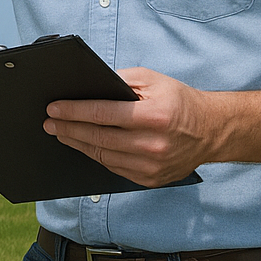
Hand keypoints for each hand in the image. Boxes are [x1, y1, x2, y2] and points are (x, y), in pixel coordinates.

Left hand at [43, 67, 219, 186]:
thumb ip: (120, 80)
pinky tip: (84, 146)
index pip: (103, 114)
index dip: (74, 111)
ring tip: (61, 134)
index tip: (53, 108)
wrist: (212, 131)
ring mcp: (152, 166)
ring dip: (78, 144)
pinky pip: (114, 168)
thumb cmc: (180, 101)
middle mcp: (153, 144)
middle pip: (99, 137)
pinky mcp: (151, 180)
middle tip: (49, 123)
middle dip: (68, 129)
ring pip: (103, 156)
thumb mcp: (152, 80)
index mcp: (153, 116)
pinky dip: (97, 156)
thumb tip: (88, 87)